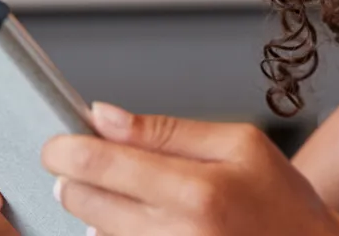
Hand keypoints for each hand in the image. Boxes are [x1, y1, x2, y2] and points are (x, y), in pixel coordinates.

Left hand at [43, 103, 338, 235]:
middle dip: (78, 179)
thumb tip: (104, 116)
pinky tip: (148, 222)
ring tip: (141, 198)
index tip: (56, 144)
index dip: (65, 150)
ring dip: (98, 209)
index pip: (101, 165)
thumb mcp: (240, 144)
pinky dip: (118, 233)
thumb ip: (168, 130)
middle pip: (84, 201)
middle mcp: (176, 234)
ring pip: (94, 229)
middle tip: (97, 166)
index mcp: (197, 191)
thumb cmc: (282, 203)